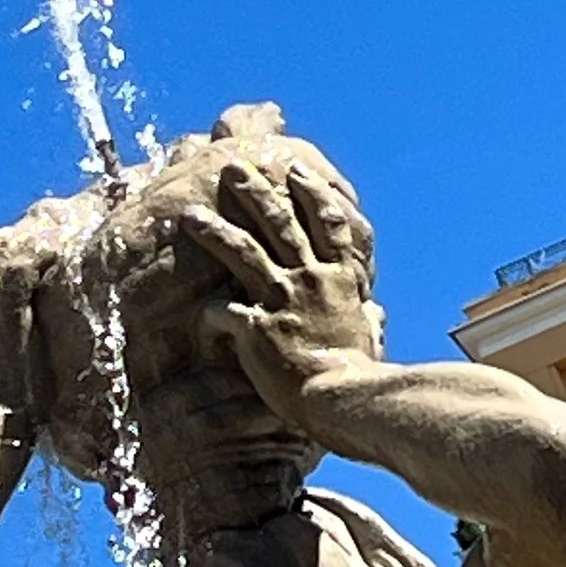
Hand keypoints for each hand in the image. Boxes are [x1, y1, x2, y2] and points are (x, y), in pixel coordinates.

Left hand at [165, 154, 383, 425]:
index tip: (295, 168)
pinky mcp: (258, 327)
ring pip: (244, 252)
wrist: (348, 398)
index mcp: (340, 279)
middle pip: (280, 223)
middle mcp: (311, 280)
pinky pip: (223, 310)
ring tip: (189, 216)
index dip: (310, 193)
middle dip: (255, 191)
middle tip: (234, 168)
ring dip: (215, 230)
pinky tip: (197, 315)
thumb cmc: (361, 375)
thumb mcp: (371, 337)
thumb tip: (376, 314)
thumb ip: (368, 318)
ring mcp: (284, 300)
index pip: (326, 223)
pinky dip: (210, 313)